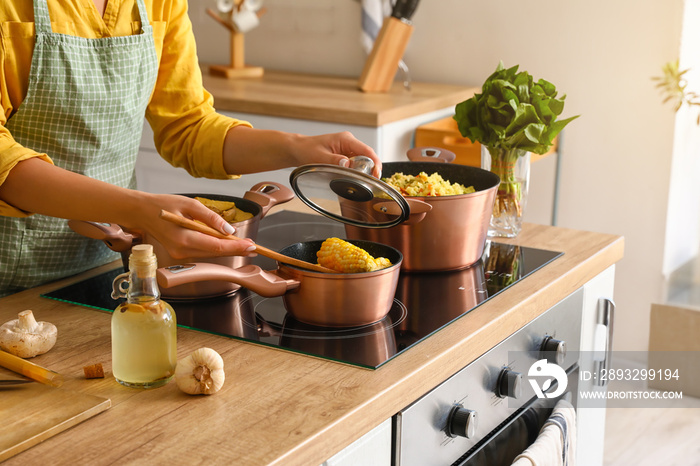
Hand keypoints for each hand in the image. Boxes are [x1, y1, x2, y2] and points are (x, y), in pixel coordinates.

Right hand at [129, 193, 256, 259]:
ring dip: (228, 250)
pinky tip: (227, 244)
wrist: (142, 212)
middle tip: (254, 246)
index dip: (236, 247)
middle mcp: (182, 250)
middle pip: (216, 253)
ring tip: (245, 245)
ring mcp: (180, 254)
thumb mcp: (190, 205)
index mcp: (184, 238)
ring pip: (210, 254)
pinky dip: (216, 248)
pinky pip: (203, 252)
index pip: (217, 246)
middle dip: (236, 250)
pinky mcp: (180, 253)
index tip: (251, 245)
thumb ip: (211, 218)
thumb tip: (229, 230)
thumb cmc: (163, 205)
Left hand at [288, 131, 382, 177]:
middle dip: (370, 169)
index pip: (366, 151)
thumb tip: (348, 164)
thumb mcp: (319, 157)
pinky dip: (356, 172)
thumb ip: (334, 161)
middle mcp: (349, 143)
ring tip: (360, 182)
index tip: (377, 174)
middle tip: (369, 182)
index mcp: (346, 139)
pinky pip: (355, 165)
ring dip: (363, 172)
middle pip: (367, 157)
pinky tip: (352, 179)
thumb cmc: (306, 150)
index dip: (375, 163)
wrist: (298, 150)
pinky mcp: (345, 156)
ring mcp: (348, 150)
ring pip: (362, 162)